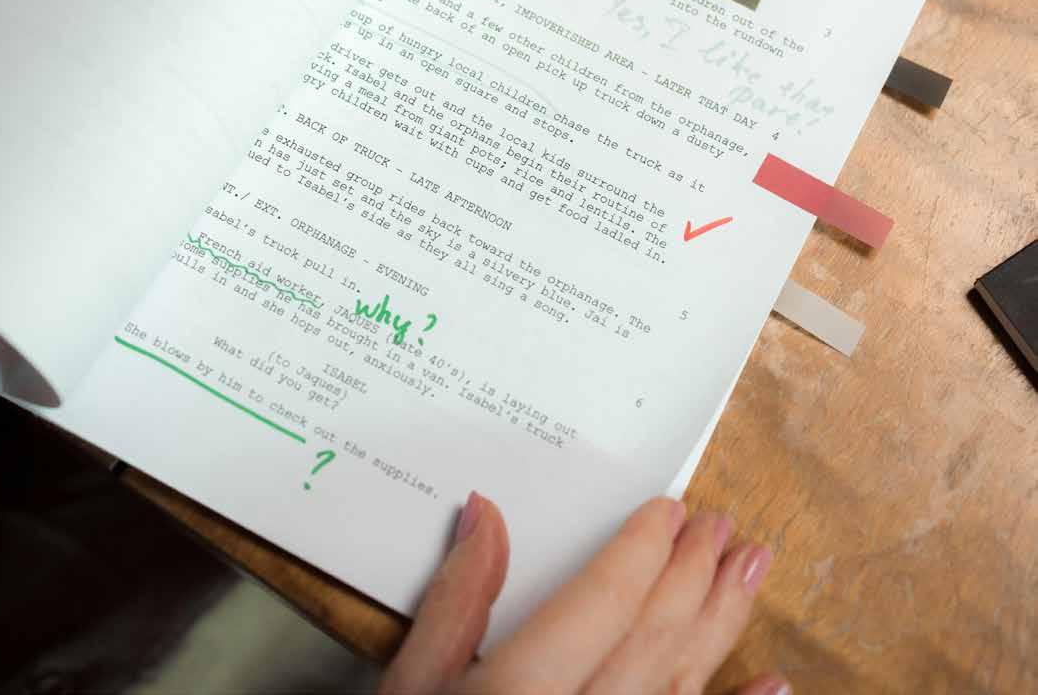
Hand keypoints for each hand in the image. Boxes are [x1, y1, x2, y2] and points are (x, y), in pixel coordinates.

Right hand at [380, 494, 786, 694]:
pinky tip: (775, 682)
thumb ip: (455, 604)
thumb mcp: (412, 689)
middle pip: (653, 639)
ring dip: (723, 623)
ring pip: (682, 687)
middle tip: (722, 525)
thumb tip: (486, 513)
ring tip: (753, 568)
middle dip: (693, 574)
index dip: (640, 552)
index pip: (600, 605)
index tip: (670, 510)